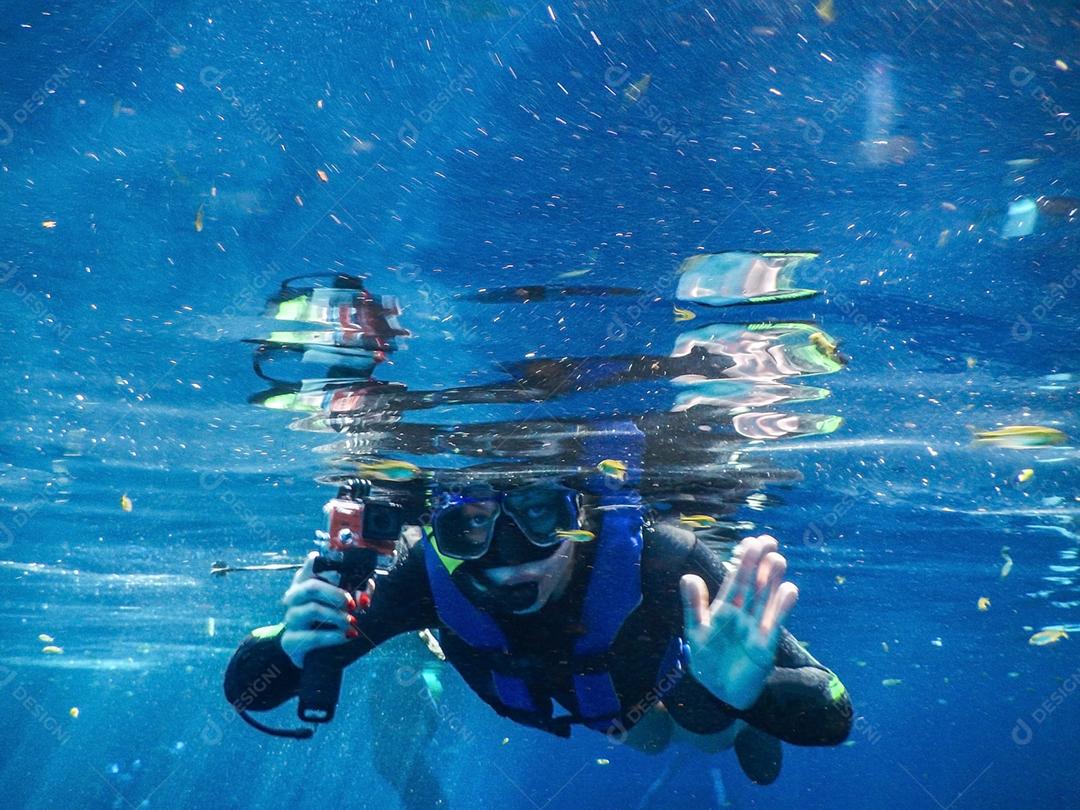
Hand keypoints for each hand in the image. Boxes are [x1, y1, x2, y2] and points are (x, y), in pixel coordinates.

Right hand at [280, 552, 364, 668]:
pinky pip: (312, 637)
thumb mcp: (348, 602)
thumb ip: (358, 594)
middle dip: (336, 594)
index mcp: (307, 580)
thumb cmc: (334, 618)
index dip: (331, 566)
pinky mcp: (290, 640)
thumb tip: (363, 599)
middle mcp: (295, 596)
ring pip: (312, 610)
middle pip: (312, 587)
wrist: (316, 653)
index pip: (313, 563)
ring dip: (336, 616)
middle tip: (353, 604)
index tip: (347, 576)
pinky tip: (347, 636)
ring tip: (353, 622)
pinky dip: (333, 637)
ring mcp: (291, 618)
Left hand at [680, 535, 797, 710]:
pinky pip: (775, 622)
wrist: (720, 692)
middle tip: (767, 541)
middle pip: (754, 584)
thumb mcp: (696, 632)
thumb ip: (694, 606)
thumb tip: (688, 576)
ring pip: (766, 598)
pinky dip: (782, 607)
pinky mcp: (766, 644)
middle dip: (760, 563)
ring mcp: (757, 627)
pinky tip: (788, 590)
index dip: (743, 561)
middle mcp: (744, 613)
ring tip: (776, 559)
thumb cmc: (707, 660)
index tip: (750, 541)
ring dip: (772, 580)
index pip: (736, 579)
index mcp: (725, 608)